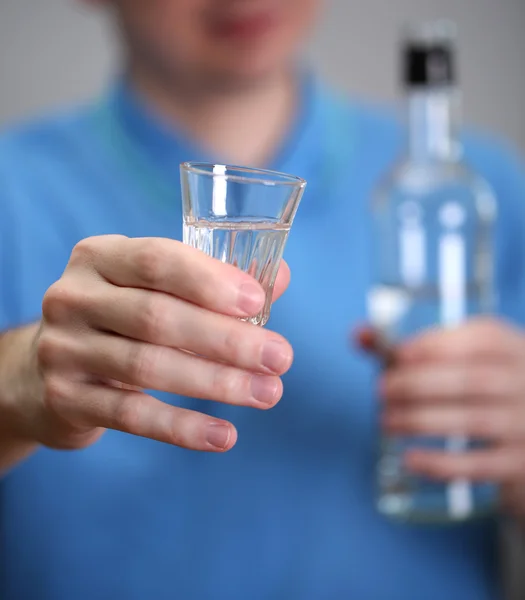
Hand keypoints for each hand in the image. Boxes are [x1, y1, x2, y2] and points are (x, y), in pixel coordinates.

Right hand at [13, 235, 292, 453]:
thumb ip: (211, 281)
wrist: (44, 371)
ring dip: (217, 383)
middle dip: (226, 339)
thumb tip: (278, 278)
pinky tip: (224, 435)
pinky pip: (132, 416)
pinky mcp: (65, 399)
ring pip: (148, 367)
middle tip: (279, 358)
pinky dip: (182, 427)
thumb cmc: (118, 321)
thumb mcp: (151, 289)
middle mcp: (73, 297)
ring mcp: (62, 349)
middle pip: (156, 317)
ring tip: (268, 394)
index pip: (156, 260)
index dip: (208, 281)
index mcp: (100, 258)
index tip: (257, 302)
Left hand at [358, 318, 524, 518]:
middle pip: (472, 379)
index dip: (437, 343)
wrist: (524, 441)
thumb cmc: (480, 390)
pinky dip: (442, 463)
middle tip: (381, 390)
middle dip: (418, 384)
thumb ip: (410, 348)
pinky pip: (481, 465)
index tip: (399, 354)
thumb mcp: (459, 360)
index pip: (484, 337)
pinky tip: (410, 459)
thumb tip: (359, 334)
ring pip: (473, 421)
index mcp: (513, 349)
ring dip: (421, 420)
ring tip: (386, 421)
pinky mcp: (521, 464)